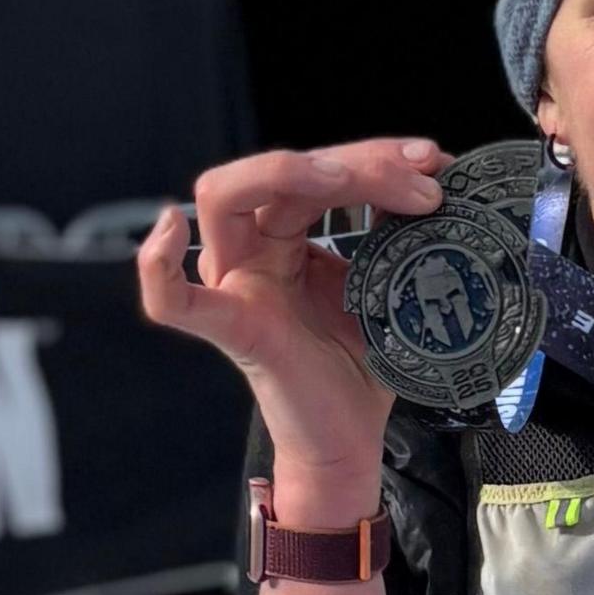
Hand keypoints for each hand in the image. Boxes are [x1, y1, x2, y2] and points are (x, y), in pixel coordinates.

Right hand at [136, 139, 446, 498]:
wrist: (353, 438)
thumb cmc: (360, 364)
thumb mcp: (388, 283)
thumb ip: (397, 233)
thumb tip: (435, 177)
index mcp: (283, 239)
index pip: (316, 172)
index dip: (374, 156)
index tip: (433, 163)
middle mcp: (251, 253)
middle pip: (278, 174)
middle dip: (355, 162)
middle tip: (422, 181)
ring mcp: (238, 288)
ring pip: (223, 199)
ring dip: (290, 172)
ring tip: (358, 181)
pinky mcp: (236, 332)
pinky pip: (174, 302)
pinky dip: (158, 264)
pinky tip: (169, 229)